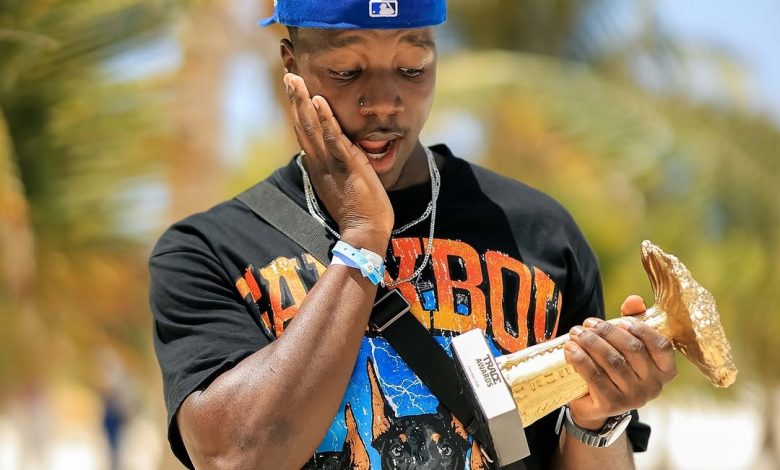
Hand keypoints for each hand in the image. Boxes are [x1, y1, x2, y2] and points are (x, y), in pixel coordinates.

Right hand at [284, 73, 393, 250]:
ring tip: (295, 80)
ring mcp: (331, 165)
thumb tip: (335, 162)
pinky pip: (333, 139)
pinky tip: (318, 101)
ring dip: (303, 102)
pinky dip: (325, 119)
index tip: (294, 94)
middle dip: (295, 100)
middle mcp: (319, 164)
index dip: (298, 113)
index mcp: (319, 169)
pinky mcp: (347, 166)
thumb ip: (336, 173)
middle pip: (302, 126)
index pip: (305, 135)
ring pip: (312, 128)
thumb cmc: (358, 216)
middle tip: (288, 75)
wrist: (364, 235)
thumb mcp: (342, 190)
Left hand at [564, 295, 676, 429]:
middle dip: (608, 332)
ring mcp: (634, 398)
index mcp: (665, 370)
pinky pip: (595, 376)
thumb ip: (633, 320)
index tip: (621, 321)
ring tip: (576, 332)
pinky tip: (570, 349)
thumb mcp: (627, 344)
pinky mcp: (611, 405)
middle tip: (588, 323)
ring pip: (612, 361)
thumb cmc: (615, 367)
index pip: (662, 346)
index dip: (642, 330)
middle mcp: (654, 386)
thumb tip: (634, 300)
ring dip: (591, 342)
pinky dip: (580, 359)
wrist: (595, 403)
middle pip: (632, 350)